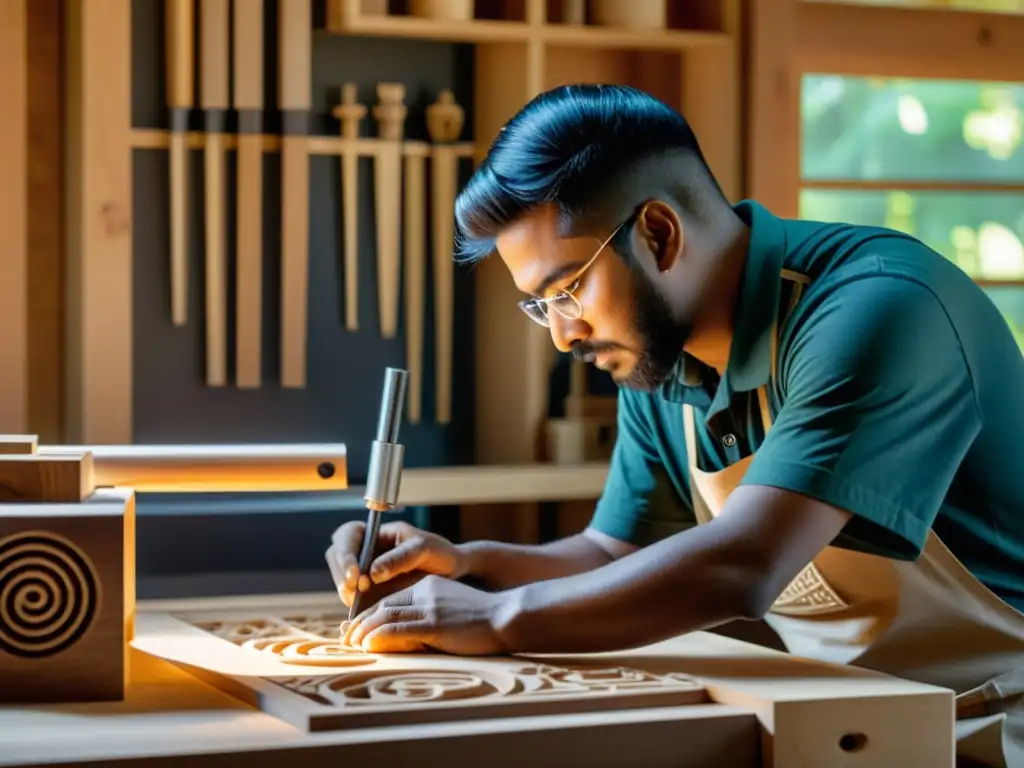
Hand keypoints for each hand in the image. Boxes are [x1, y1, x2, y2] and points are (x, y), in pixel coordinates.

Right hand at [325, 521, 467, 608]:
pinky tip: (364, 612)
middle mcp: (366, 549)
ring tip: (358, 603)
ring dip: (345, 591)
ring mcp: (365, 569)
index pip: (348, 535)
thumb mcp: (423, 549)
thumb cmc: (439, 552)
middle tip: (353, 592)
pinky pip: (354, 595)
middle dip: (340, 575)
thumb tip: (372, 574)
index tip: (355, 574)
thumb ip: (399, 558)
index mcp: (377, 532)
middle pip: (336, 556)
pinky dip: (355, 604)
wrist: (451, 570)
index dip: (345, 554)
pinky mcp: (370, 589)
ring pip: (342, 578)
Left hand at [341, 575, 509, 655]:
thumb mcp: (452, 611)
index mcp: (429, 586)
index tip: (356, 628)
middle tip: (345, 637)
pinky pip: (398, 627)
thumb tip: (407, 637)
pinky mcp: (435, 622)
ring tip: (351, 644)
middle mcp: (426, 592)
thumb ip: (430, 618)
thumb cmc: (484, 619)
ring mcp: (430, 606)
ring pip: (386, 615)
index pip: (391, 600)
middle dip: (360, 623)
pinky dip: (379, 636)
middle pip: (383, 606)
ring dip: (364, 631)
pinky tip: (368, 644)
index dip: (370, 614)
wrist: (507, 616)